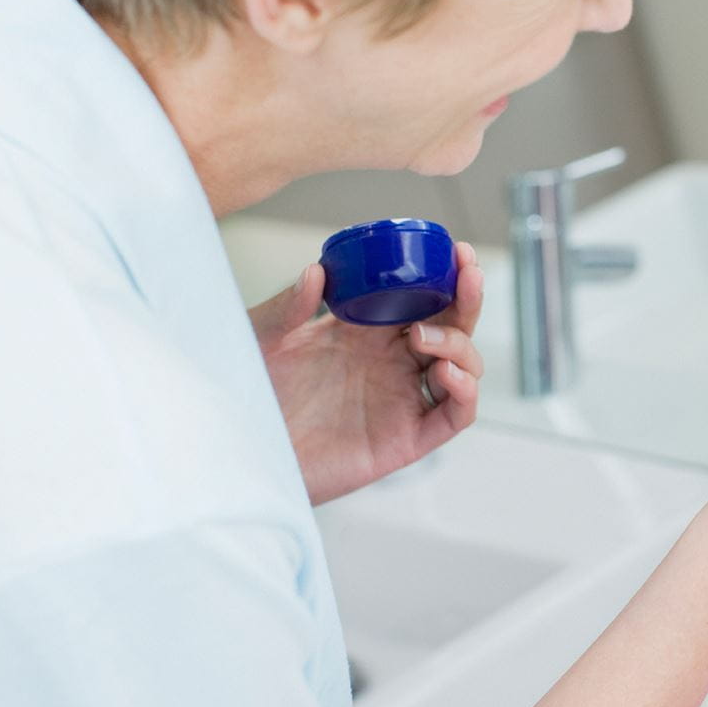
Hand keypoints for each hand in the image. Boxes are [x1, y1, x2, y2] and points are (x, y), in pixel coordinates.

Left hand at [249, 243, 485, 504]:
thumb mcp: (262, 340)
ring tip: (423, 335)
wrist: (240, 454)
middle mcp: (392, 364)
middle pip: (452, 327)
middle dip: (467, 299)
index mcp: (366, 332)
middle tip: (466, 274)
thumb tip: (317, 271)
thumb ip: (287, 306)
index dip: (446, 276)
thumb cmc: (249, 397)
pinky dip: (466, 393)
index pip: (422, 298)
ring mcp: (402, 400)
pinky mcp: (405, 440)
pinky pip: (455, 416)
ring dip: (459, 345)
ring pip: (463, 367)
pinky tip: (447, 373)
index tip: (455, 252)